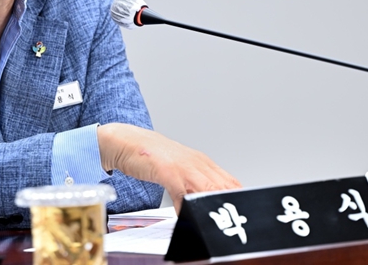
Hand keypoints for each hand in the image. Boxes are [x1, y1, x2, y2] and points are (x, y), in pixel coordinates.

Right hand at [97, 123, 240, 212]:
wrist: (126, 141)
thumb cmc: (152, 157)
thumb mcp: (179, 169)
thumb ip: (193, 184)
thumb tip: (206, 205)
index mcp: (202, 163)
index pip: (231, 183)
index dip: (239, 200)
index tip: (241, 216)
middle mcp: (196, 163)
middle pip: (223, 188)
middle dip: (229, 208)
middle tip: (232, 226)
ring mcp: (182, 166)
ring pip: (207, 189)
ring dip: (211, 209)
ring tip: (213, 226)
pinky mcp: (166, 170)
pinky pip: (181, 193)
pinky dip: (186, 209)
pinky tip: (185, 218)